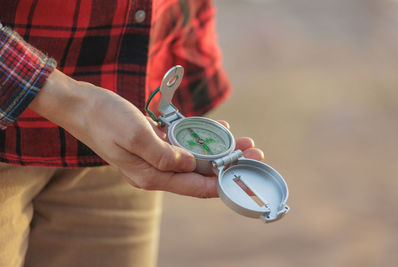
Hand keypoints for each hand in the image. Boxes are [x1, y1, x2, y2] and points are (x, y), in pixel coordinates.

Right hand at [29, 70, 263, 197]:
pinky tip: (214, 129)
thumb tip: (191, 164)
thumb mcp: (135, 136)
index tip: (244, 173)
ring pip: (192, 158)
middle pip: (198, 173)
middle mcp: (154, 171)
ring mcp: (153, 157)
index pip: (194, 186)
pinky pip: (181, 144)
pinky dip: (198, 137)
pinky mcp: (152, 143)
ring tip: (239, 140)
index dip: (221, 181)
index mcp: (150, 175)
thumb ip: (165, 155)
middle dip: (225, 163)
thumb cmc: (105, 118)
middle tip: (251, 152)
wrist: (81, 104)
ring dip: (215, 149)